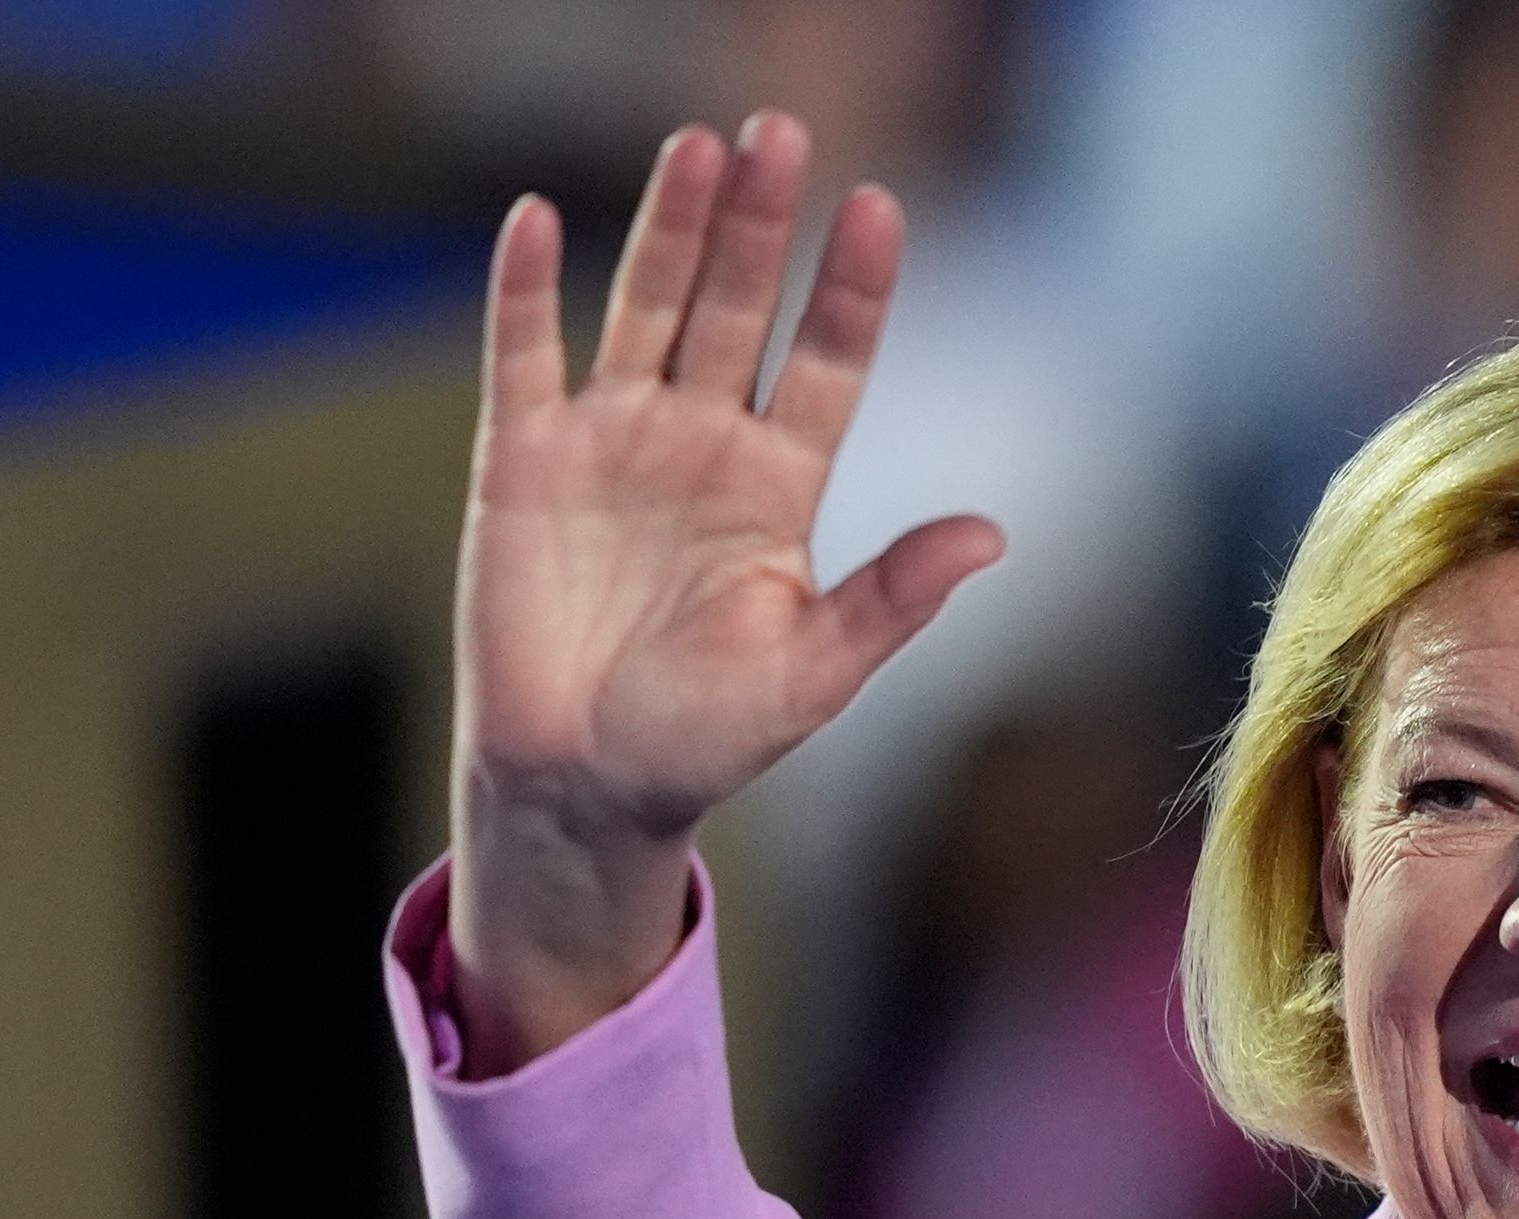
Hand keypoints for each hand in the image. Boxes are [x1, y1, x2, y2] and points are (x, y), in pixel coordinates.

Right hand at [446, 111, 1002, 1068]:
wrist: (583, 787)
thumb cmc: (704, 738)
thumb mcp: (813, 674)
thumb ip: (893, 599)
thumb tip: (995, 535)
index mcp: (780, 488)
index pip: (828, 363)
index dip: (850, 290)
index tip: (878, 209)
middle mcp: (702, 443)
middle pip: (738, 309)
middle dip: (759, 225)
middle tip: (782, 131)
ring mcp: (611, 440)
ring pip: (647, 308)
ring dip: (670, 228)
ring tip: (699, 145)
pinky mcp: (523, 459)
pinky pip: (525, 356)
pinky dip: (526, 289)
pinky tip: (537, 216)